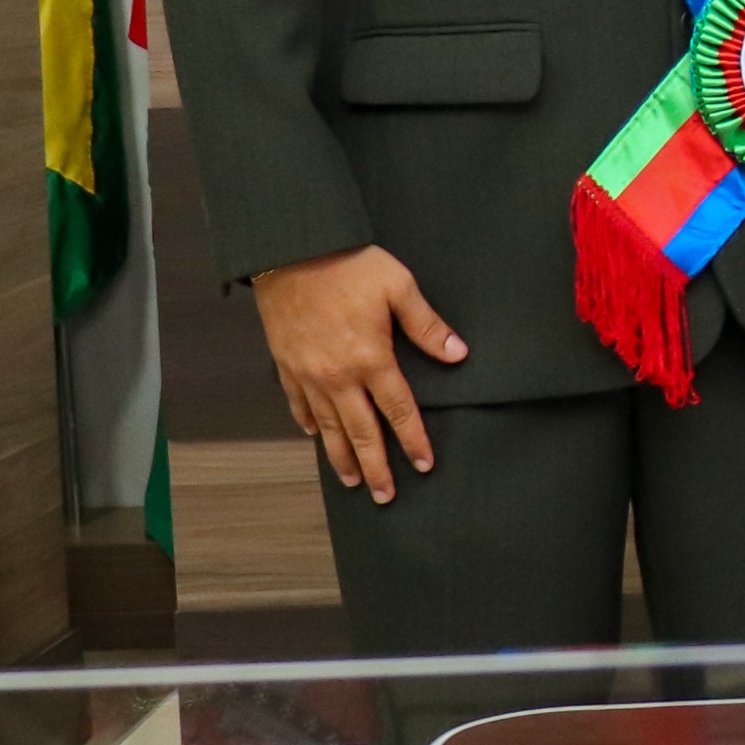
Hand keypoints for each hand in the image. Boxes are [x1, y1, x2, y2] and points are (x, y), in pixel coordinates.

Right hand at [250, 245, 465, 503]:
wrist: (290, 249)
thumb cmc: (349, 264)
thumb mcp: (399, 288)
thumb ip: (427, 326)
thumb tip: (459, 354)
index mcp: (371, 358)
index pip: (398, 410)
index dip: (412, 440)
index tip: (423, 464)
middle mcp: (338, 375)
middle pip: (361, 431)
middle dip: (375, 466)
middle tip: (385, 495)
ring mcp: (308, 372)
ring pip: (328, 426)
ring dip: (341, 456)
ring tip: (352, 481)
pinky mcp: (285, 363)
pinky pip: (298, 403)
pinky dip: (308, 422)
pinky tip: (316, 436)